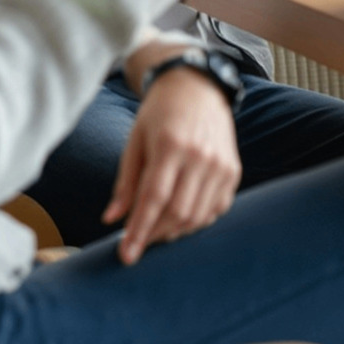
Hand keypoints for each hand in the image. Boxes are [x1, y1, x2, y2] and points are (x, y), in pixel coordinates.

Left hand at [105, 62, 241, 264]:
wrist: (198, 87)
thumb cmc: (160, 113)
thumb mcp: (135, 140)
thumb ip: (126, 182)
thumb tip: (111, 220)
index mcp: (171, 145)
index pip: (154, 199)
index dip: (139, 231)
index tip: (126, 256)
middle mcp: (201, 155)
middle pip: (178, 212)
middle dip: (155, 235)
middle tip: (138, 242)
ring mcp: (220, 163)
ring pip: (198, 215)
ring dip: (174, 231)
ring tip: (157, 230)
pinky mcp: (232, 169)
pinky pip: (216, 209)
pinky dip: (197, 220)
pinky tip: (181, 217)